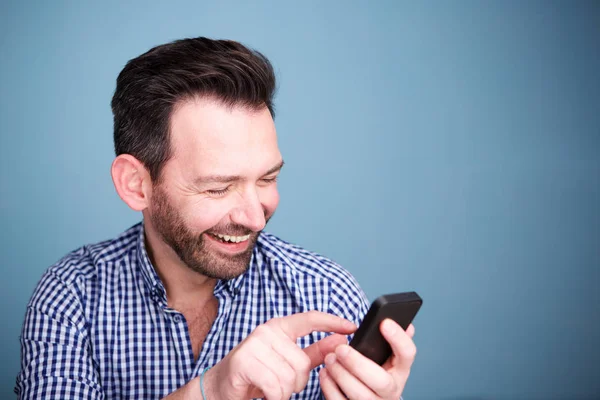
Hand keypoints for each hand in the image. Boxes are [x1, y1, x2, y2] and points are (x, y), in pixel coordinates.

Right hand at [203, 311, 356, 399]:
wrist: (221, 387)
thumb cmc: (257, 374)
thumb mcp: (288, 361)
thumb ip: (314, 351)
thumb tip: (340, 340)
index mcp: (279, 327)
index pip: (310, 319)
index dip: (332, 321)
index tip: (352, 327)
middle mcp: (267, 331)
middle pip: (303, 362)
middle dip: (297, 382)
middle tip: (280, 384)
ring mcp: (254, 344)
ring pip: (290, 377)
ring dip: (284, 392)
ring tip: (270, 388)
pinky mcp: (245, 361)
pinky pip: (276, 386)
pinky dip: (275, 397)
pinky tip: (265, 394)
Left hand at [319, 320, 416, 399]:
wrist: (369, 397)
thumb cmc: (374, 371)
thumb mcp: (386, 357)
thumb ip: (391, 341)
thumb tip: (405, 324)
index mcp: (400, 370)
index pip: (408, 354)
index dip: (398, 338)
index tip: (384, 323)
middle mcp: (391, 390)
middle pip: (381, 382)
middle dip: (358, 364)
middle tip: (340, 349)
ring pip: (360, 394)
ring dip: (341, 374)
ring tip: (329, 358)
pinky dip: (330, 387)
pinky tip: (325, 372)